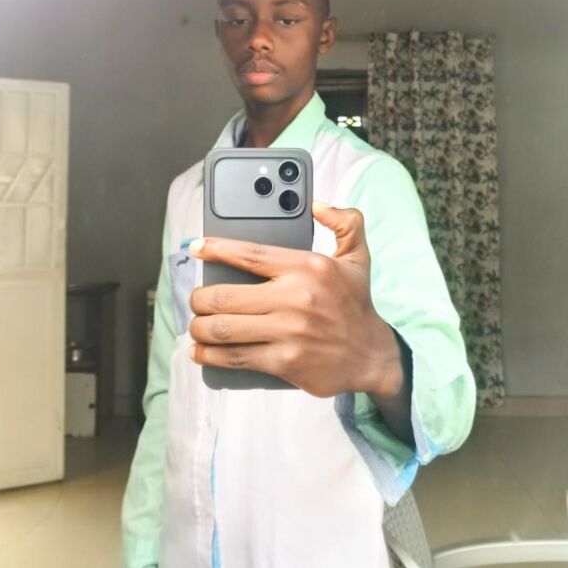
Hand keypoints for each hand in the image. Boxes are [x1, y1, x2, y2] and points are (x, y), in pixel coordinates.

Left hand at [188, 202, 403, 398]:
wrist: (371, 356)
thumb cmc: (356, 304)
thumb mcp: (358, 256)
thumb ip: (345, 221)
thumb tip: (317, 204)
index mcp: (308, 266)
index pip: (250, 255)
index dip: (216, 249)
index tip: (196, 247)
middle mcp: (295, 298)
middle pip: (225, 295)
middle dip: (199, 298)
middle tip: (195, 298)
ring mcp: (288, 332)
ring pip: (223, 328)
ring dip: (199, 326)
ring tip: (196, 323)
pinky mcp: (283, 362)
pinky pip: (235, 357)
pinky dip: (210, 355)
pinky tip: (200, 351)